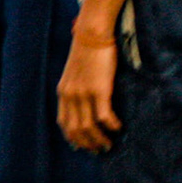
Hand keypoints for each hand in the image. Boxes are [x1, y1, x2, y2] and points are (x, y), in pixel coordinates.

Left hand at [58, 35, 119, 152]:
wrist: (92, 32)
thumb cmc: (88, 49)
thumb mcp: (75, 70)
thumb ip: (77, 87)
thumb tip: (86, 100)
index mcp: (63, 91)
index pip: (64, 123)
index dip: (74, 138)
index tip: (84, 145)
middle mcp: (70, 95)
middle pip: (76, 130)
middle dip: (88, 144)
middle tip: (100, 150)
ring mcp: (84, 93)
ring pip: (90, 127)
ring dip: (100, 139)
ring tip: (110, 144)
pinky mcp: (99, 89)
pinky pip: (104, 116)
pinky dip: (111, 125)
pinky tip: (118, 127)